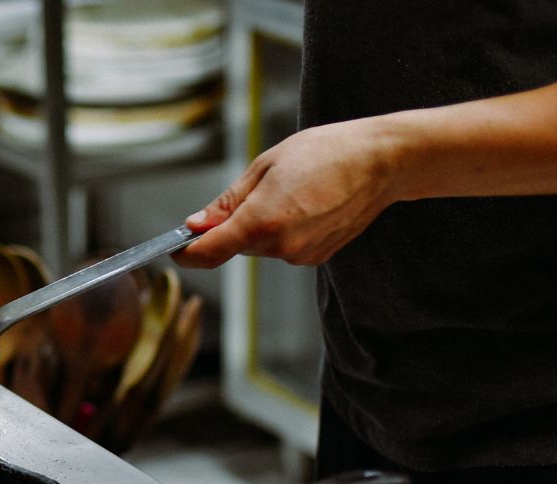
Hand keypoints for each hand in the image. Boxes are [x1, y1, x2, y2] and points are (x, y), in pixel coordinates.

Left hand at [173, 118, 401, 267]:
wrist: (381, 161)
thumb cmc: (324, 153)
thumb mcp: (265, 166)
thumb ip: (227, 202)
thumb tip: (195, 224)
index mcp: (261, 222)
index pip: (208, 252)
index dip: (186, 252)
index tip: (175, 247)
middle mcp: (280, 247)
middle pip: (234, 246)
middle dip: (232, 225)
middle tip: (258, 189)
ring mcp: (301, 255)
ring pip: (260, 246)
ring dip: (261, 225)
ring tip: (291, 191)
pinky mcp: (317, 257)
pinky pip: (284, 247)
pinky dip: (284, 230)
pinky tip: (306, 204)